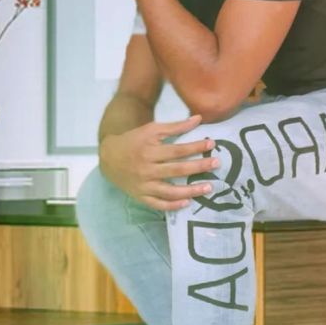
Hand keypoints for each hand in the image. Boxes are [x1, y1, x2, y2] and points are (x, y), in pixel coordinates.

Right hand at [98, 115, 217, 211]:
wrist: (109, 157)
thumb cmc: (134, 141)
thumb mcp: (152, 130)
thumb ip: (175, 126)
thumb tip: (198, 119)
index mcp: (150, 150)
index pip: (177, 150)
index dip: (195, 147)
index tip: (211, 144)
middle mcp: (147, 169)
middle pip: (176, 170)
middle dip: (198, 167)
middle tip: (216, 164)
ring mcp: (144, 185)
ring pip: (169, 191)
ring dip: (190, 190)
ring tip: (208, 187)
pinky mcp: (141, 196)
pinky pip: (158, 204)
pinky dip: (172, 206)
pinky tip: (187, 203)